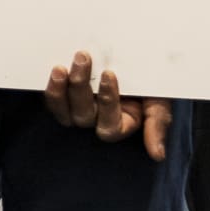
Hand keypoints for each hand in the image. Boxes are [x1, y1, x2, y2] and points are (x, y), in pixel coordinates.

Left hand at [44, 51, 172, 161]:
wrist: (130, 55)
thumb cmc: (147, 77)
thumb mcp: (158, 97)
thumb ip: (157, 122)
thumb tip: (157, 155)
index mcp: (120, 123)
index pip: (110, 125)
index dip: (108, 102)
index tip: (110, 73)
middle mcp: (96, 118)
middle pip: (82, 116)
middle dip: (80, 87)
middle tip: (83, 57)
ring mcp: (76, 107)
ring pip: (62, 111)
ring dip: (59, 91)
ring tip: (60, 68)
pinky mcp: (61, 93)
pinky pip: (51, 99)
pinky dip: (50, 87)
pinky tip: (54, 71)